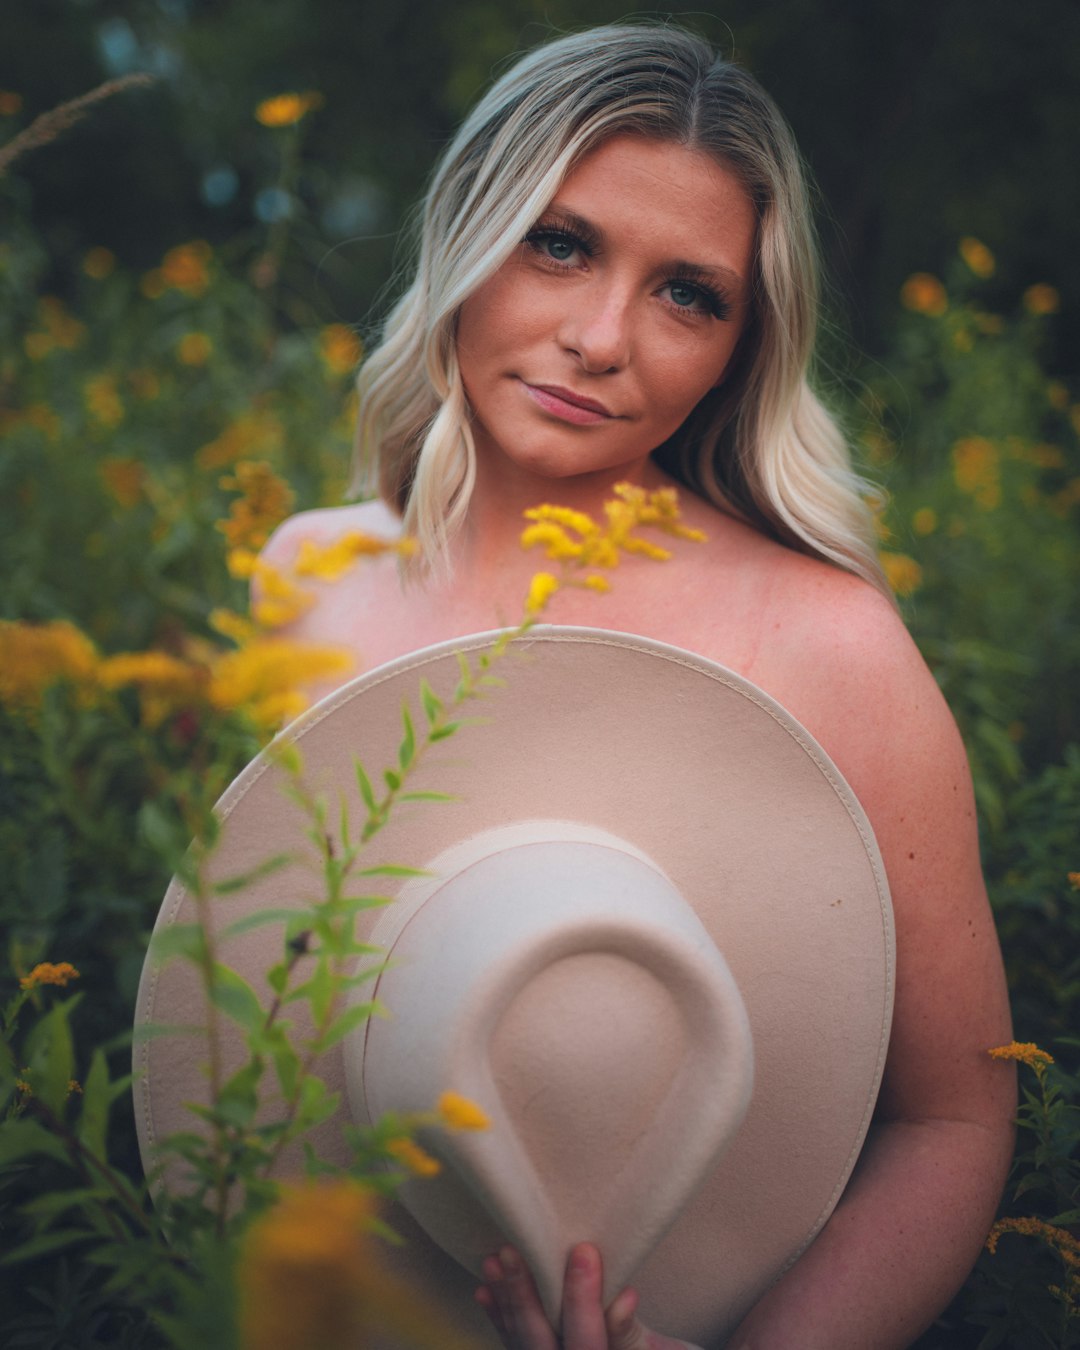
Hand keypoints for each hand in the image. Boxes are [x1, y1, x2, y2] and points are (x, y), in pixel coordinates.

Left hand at [475, 1242, 697, 1349]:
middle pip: (541, 1341)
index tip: (584, 1252)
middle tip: (509, 1253)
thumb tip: (623, 1299)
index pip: (587, 1340)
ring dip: (506, 1302)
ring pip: (524, 1343)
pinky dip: (501, 1320)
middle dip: (523, 1296)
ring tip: (491, 1264)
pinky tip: (485, 1293)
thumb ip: (632, 1334)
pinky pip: (516, 1346)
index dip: (582, 1299)